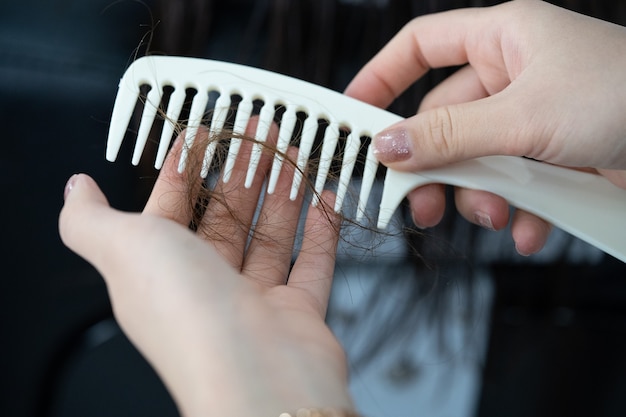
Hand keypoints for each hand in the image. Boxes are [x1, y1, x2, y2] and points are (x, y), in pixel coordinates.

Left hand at [58, 127, 352, 416]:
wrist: (257, 380)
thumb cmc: (188, 315)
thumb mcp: (123, 250)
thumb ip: (89, 220)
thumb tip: (75, 189)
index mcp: (161, 274)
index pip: (170, 211)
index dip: (182, 171)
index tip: (203, 134)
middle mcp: (207, 289)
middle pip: (225, 219)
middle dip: (241, 173)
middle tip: (259, 133)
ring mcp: (255, 301)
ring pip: (269, 236)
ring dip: (281, 193)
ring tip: (292, 154)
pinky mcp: (299, 312)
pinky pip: (312, 263)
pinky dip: (320, 230)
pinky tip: (325, 198)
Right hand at [345, 0, 625, 255]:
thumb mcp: (525, 116)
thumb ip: (450, 133)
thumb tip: (389, 146)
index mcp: (504, 40)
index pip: (421, 46)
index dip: (382, 75)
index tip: (354, 112)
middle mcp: (515, 76)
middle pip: (443, 118)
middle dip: (432, 164)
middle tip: (416, 200)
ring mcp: (533, 118)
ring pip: (476, 159)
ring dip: (478, 195)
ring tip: (491, 216)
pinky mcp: (553, 156)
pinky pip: (513, 182)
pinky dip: (516, 211)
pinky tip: (530, 229)